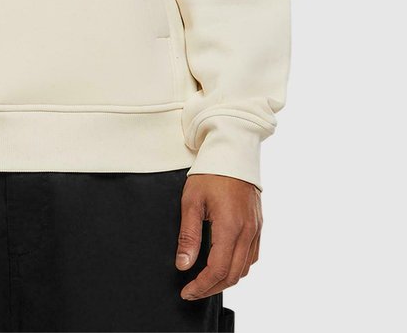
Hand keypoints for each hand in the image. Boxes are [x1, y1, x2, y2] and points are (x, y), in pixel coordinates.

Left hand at [175, 173, 261, 300]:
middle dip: (211, 288)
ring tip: (205, 281)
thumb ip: (188, 236)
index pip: (217, 270)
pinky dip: (239, 267)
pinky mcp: (258, 224)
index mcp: (230, 226)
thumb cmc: (209, 173)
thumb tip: (183, 265)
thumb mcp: (191, 201)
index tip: (186, 291)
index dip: (201, 286)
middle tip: (192, 291)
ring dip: (226, 280)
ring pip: (245, 269)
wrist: (232, 151)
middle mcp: (247, 231)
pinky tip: (225, 265)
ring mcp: (256, 229)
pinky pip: (252, 256)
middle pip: (233, 275)